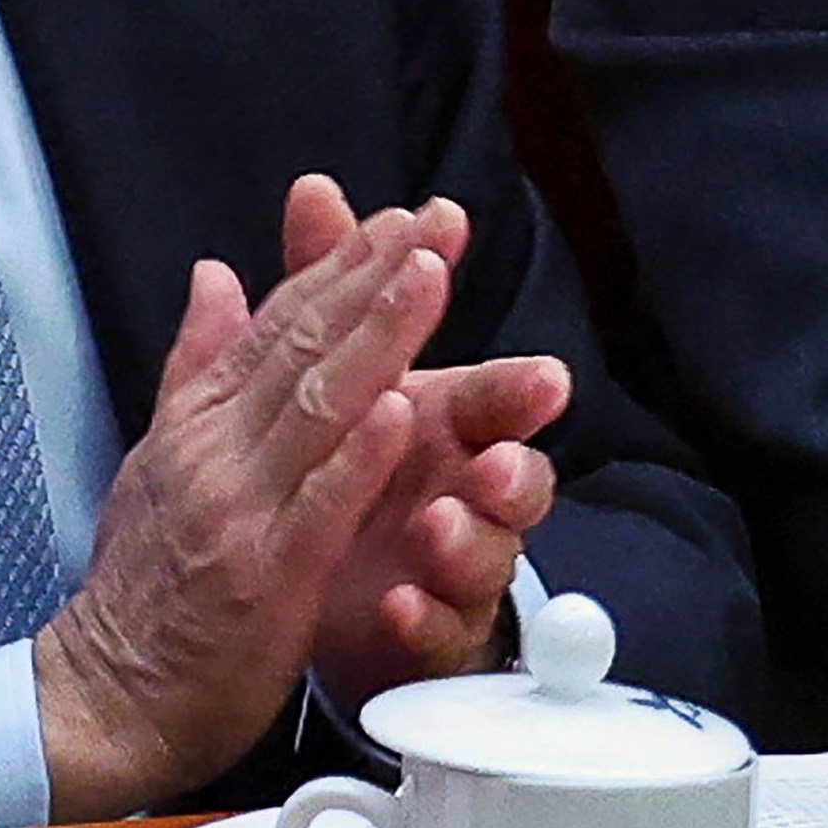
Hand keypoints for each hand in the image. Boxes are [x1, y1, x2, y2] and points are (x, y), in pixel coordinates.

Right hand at [28, 198, 456, 814]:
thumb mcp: (157, 457)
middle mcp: (217, 450)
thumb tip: (215, 272)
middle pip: (303, 346)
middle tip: (430, 221)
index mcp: (197, 421)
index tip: (392, 218)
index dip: (337, 265)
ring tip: (428, 275)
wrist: (107, 698)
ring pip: (318, 407)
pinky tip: (399, 409)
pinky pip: (319, 505)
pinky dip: (359, 455)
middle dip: (371, 277)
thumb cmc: (141, 585)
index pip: (274, 323)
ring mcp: (241, 509)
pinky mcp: (266, 576)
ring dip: (379, 337)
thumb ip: (196, 363)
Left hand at [274, 179, 571, 703]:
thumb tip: (314, 190)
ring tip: (439, 525)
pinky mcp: (421, 637)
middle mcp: (460, 492)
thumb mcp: (317, 375)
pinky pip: (439, 634)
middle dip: (518, 460)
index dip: (514, 378)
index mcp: (440, 426)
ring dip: (471, 539)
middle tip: (499, 456)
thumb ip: (322, 283)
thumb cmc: (333, 477)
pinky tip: (396, 601)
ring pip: (490, 558)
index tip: (544, 376)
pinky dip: (423, 617)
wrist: (282, 603)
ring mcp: (447, 570)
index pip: (492, 394)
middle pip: (514, 474)